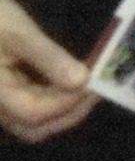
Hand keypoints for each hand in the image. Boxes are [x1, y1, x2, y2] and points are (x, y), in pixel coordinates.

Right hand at [0, 0, 95, 143]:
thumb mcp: (19, 33)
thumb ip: (48, 58)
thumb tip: (82, 80)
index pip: (35, 113)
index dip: (70, 103)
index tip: (98, 83)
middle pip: (34, 127)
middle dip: (70, 112)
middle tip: (99, 88)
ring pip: (31, 121)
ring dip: (63, 108)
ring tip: (89, 83)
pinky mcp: (1, 94)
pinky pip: (26, 106)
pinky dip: (52, 99)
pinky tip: (68, 80)